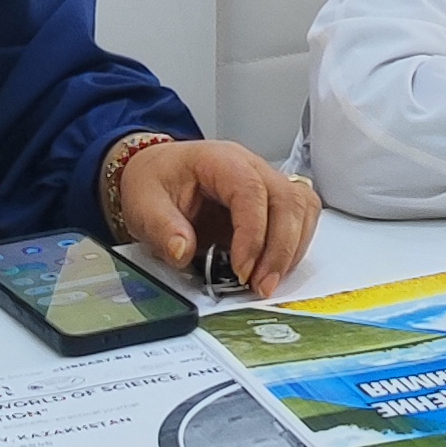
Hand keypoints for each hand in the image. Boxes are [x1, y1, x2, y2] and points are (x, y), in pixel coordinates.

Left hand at [115, 138, 319, 297]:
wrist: (159, 172)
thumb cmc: (156, 181)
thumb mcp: (143, 203)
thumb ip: (161, 228)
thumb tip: (183, 250)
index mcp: (220, 160)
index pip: (251, 191)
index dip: (252, 234)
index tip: (241, 270)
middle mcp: (251, 166)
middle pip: (287, 199)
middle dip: (280, 249)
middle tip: (260, 286)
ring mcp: (266, 181)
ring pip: (302, 207)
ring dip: (292, 248)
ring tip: (267, 281)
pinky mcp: (271, 201)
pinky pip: (301, 216)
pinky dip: (295, 245)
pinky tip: (274, 268)